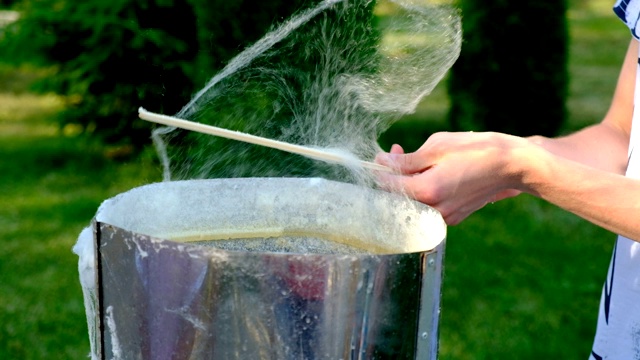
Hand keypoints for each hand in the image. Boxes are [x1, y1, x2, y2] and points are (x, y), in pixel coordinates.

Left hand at [375, 132, 522, 224]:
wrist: (512, 165)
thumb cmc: (476, 150)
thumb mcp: (437, 147)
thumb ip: (406, 160)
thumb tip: (382, 162)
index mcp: (427, 191)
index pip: (388, 186)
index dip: (380, 170)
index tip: (382, 155)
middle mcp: (434, 210)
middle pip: (398, 197)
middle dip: (394, 175)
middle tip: (399, 152)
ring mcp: (445, 217)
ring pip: (413, 201)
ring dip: (409, 182)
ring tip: (418, 159)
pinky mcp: (454, 217)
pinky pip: (428, 205)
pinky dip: (424, 190)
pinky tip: (431, 172)